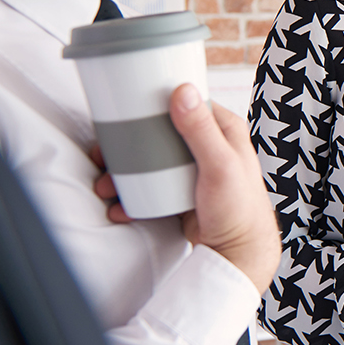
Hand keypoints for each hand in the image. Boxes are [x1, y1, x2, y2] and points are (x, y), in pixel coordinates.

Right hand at [94, 84, 280, 293]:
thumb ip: (201, 130)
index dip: (155, 104)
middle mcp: (209, 147)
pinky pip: (152, 187)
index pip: (186, 104)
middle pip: (160, 134)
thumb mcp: (220, 165)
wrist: (237, 253)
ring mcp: (194, 171)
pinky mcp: (183, 193)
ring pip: (151, 162)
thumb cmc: (240, 209)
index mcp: (223, 130)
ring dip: (124, 172)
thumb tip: (182, 91)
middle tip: (103, 155)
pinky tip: (120, 206)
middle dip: (128, 145)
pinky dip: (133, 195)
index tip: (127, 107)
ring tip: (106, 187)